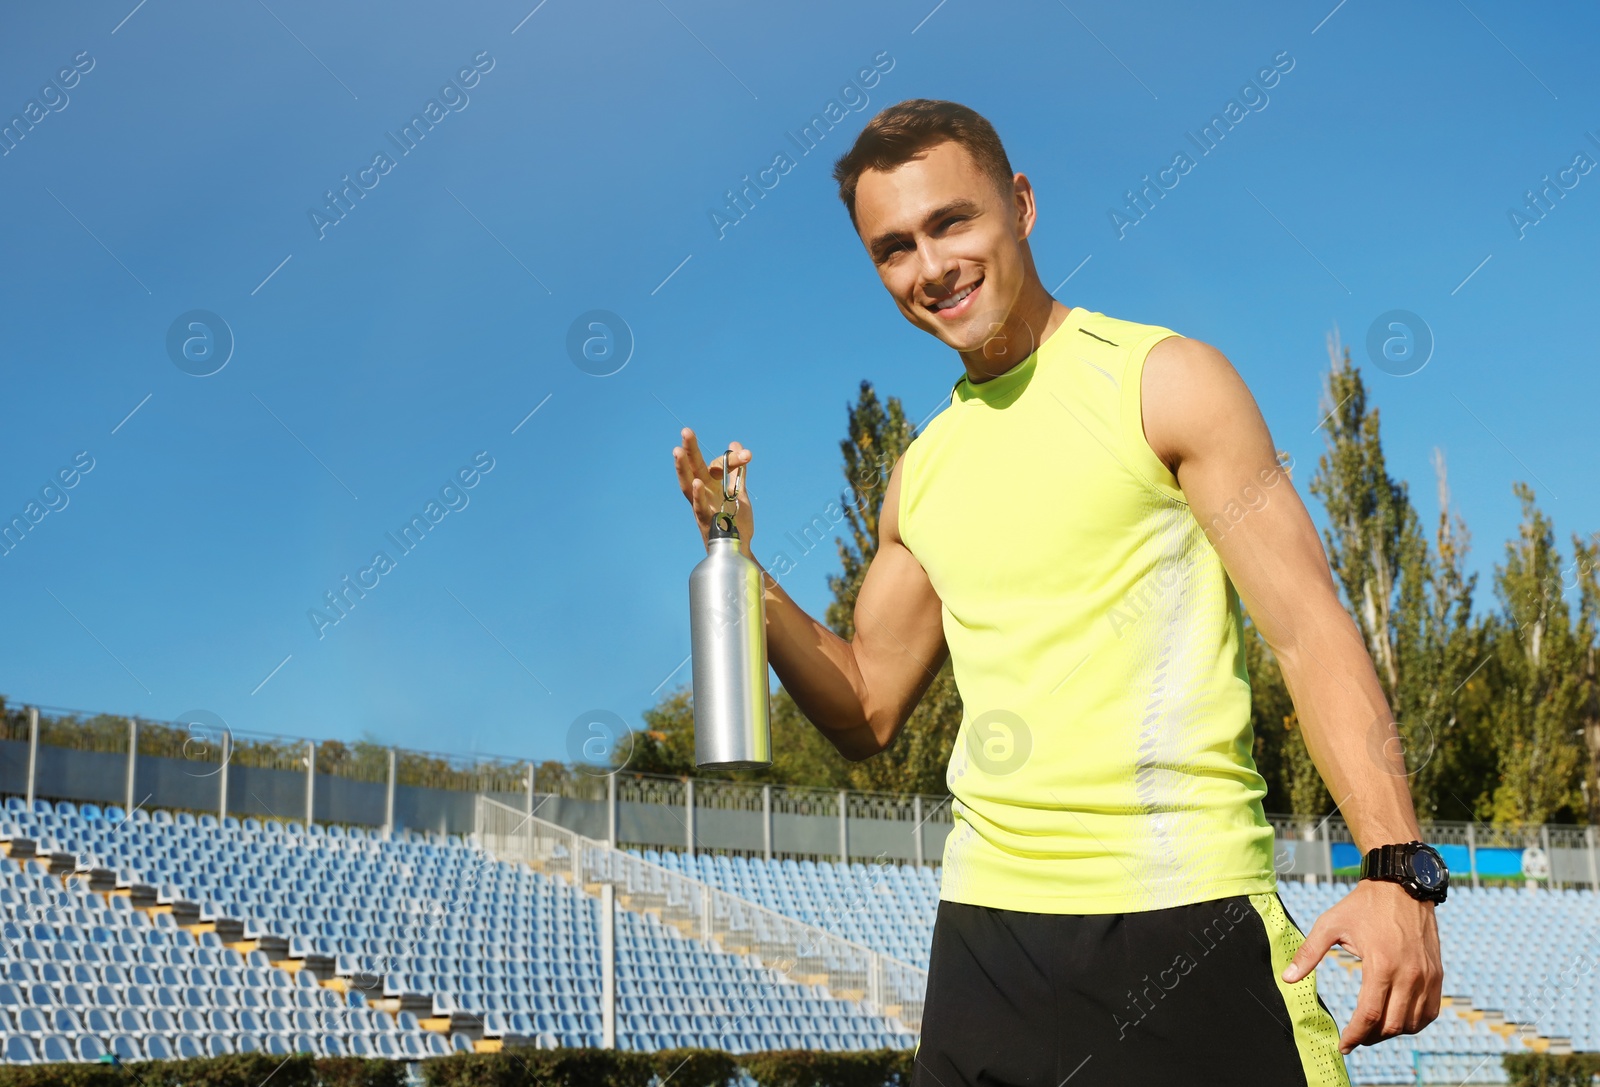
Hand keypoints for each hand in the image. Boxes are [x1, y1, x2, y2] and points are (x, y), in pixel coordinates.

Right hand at [672, 427, 754, 552]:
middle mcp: (703, 493)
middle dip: (689, 449)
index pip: (718, 464)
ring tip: (677, 451)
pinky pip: (698, 508)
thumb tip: (735, 444)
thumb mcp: (738, 491)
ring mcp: (701, 506)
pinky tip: (696, 484)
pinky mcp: (705, 522)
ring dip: (682, 469)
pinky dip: (697, 496)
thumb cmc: (734, 520)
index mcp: (711, 484)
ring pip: (687, 485)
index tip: (748, 455)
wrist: (738, 547)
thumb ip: (736, 470)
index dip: (732, 459)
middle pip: (693, 468)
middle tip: (686, 431)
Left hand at [1281, 879, 1442, 1053]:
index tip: (1343, 1045)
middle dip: (1370, 1038)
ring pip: (1412, 1024)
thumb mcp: (1330, 924)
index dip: (1354, 1035)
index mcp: (1381, 964)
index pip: (1368, 1015)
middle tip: (1354, 1039)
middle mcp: (1409, 974)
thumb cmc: (1363, 905)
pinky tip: (1397, 1020)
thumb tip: (1287, 978)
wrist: (1402, 886)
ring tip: (1372, 1030)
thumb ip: (1308, 953)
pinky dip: (1414, 1023)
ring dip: (1392, 1033)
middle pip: (1391, 1025)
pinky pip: (1430, 1012)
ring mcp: (1427, 976)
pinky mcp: (1437, 975)